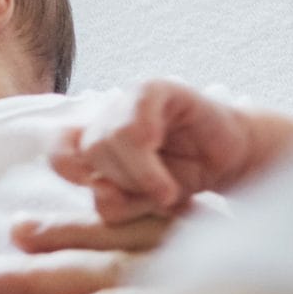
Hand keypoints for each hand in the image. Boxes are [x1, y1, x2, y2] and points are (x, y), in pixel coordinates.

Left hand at [51, 80, 263, 222]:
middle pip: (90, 152)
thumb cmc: (184, 180)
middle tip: (156, 196)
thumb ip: (113, 203)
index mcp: (94, 142)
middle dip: (124, 184)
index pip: (59, 153)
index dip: (73, 174)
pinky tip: (166, 162)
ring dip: (141, 175)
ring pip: (111, 139)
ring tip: (168, 192)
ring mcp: (129, 99)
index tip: (103, 191)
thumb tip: (98, 189)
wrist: (232, 160)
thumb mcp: (142, 204)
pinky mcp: (156, 89)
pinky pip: (136, 119)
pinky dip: (146, 146)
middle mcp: (106, 116)